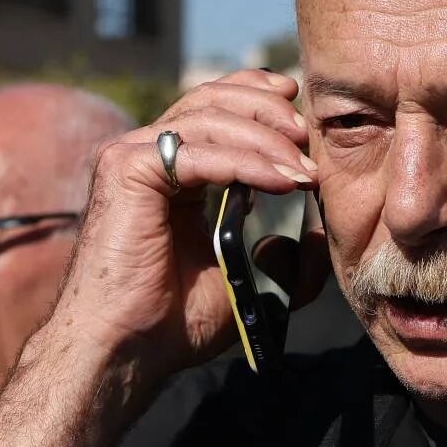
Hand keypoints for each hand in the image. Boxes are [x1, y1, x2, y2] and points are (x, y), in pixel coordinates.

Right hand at [55, 70, 324, 382]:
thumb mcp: (246, 282)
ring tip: (304, 171)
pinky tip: (281, 183)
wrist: (126, 350)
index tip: (298, 106)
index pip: (213, 108)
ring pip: (208, 120)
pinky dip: (246, 164)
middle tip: (306, 135)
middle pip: (211, 99)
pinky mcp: (126, 171)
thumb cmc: (172, 323)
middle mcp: (146, 154)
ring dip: (265, 140)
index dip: (256, 95)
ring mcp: (131, 157)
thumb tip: (320, 230)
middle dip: (267, 108)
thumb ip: (284, 257)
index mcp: (170, 171)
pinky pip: (198, 155)